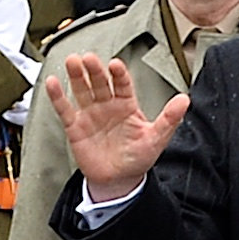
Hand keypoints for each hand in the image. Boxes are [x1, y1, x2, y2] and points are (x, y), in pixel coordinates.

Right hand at [50, 50, 185, 198]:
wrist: (119, 181)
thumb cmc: (138, 158)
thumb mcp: (156, 138)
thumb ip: (169, 119)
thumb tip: (185, 99)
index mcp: (127, 104)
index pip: (123, 84)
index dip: (119, 74)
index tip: (115, 65)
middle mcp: (107, 105)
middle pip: (100, 83)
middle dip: (94, 70)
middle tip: (88, 58)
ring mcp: (90, 114)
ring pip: (82, 90)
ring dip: (77, 76)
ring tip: (72, 61)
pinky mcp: (75, 127)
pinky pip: (65, 109)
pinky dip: (58, 96)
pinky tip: (53, 82)